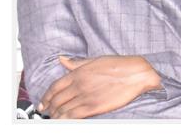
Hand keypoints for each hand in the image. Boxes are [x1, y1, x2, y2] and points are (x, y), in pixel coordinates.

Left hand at [38, 55, 158, 118]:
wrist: (137, 73)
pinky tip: (63, 121)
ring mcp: (86, 96)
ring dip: (56, 116)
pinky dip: (65, 119)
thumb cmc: (119, 65)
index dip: (46, 97)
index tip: (43, 102)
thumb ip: (76, 63)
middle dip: (49, 108)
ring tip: (54, 118)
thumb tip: (62, 59)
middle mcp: (79, 85)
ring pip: (63, 110)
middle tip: (47, 112)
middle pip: (56, 100)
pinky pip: (73, 116)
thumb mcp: (96, 60)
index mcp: (79, 73)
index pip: (54, 87)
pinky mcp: (94, 107)